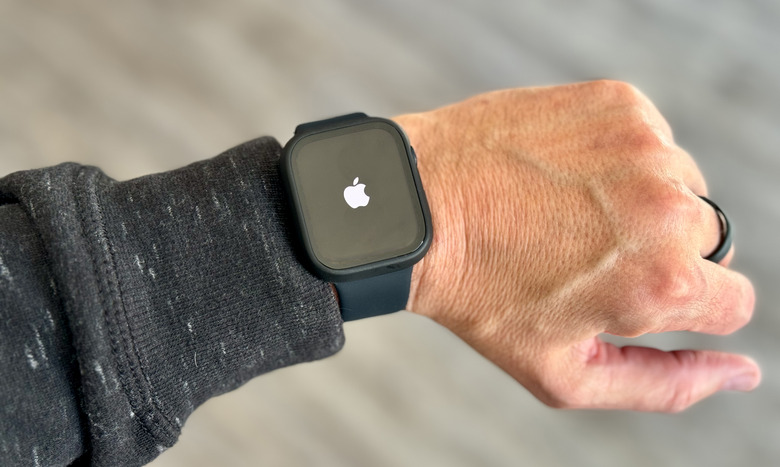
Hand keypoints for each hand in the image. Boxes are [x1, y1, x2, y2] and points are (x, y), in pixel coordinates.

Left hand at [394, 81, 759, 411]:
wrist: (419, 207)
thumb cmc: (483, 297)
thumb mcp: (565, 372)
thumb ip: (664, 385)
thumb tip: (741, 374)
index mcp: (662, 282)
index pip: (731, 302)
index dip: (684, 307)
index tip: (631, 293)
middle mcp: (667, 207)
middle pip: (708, 242)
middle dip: (658, 255)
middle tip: (582, 253)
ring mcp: (644, 145)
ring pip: (679, 186)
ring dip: (638, 201)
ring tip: (563, 212)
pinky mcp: (619, 102)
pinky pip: (649, 139)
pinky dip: (617, 157)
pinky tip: (560, 174)